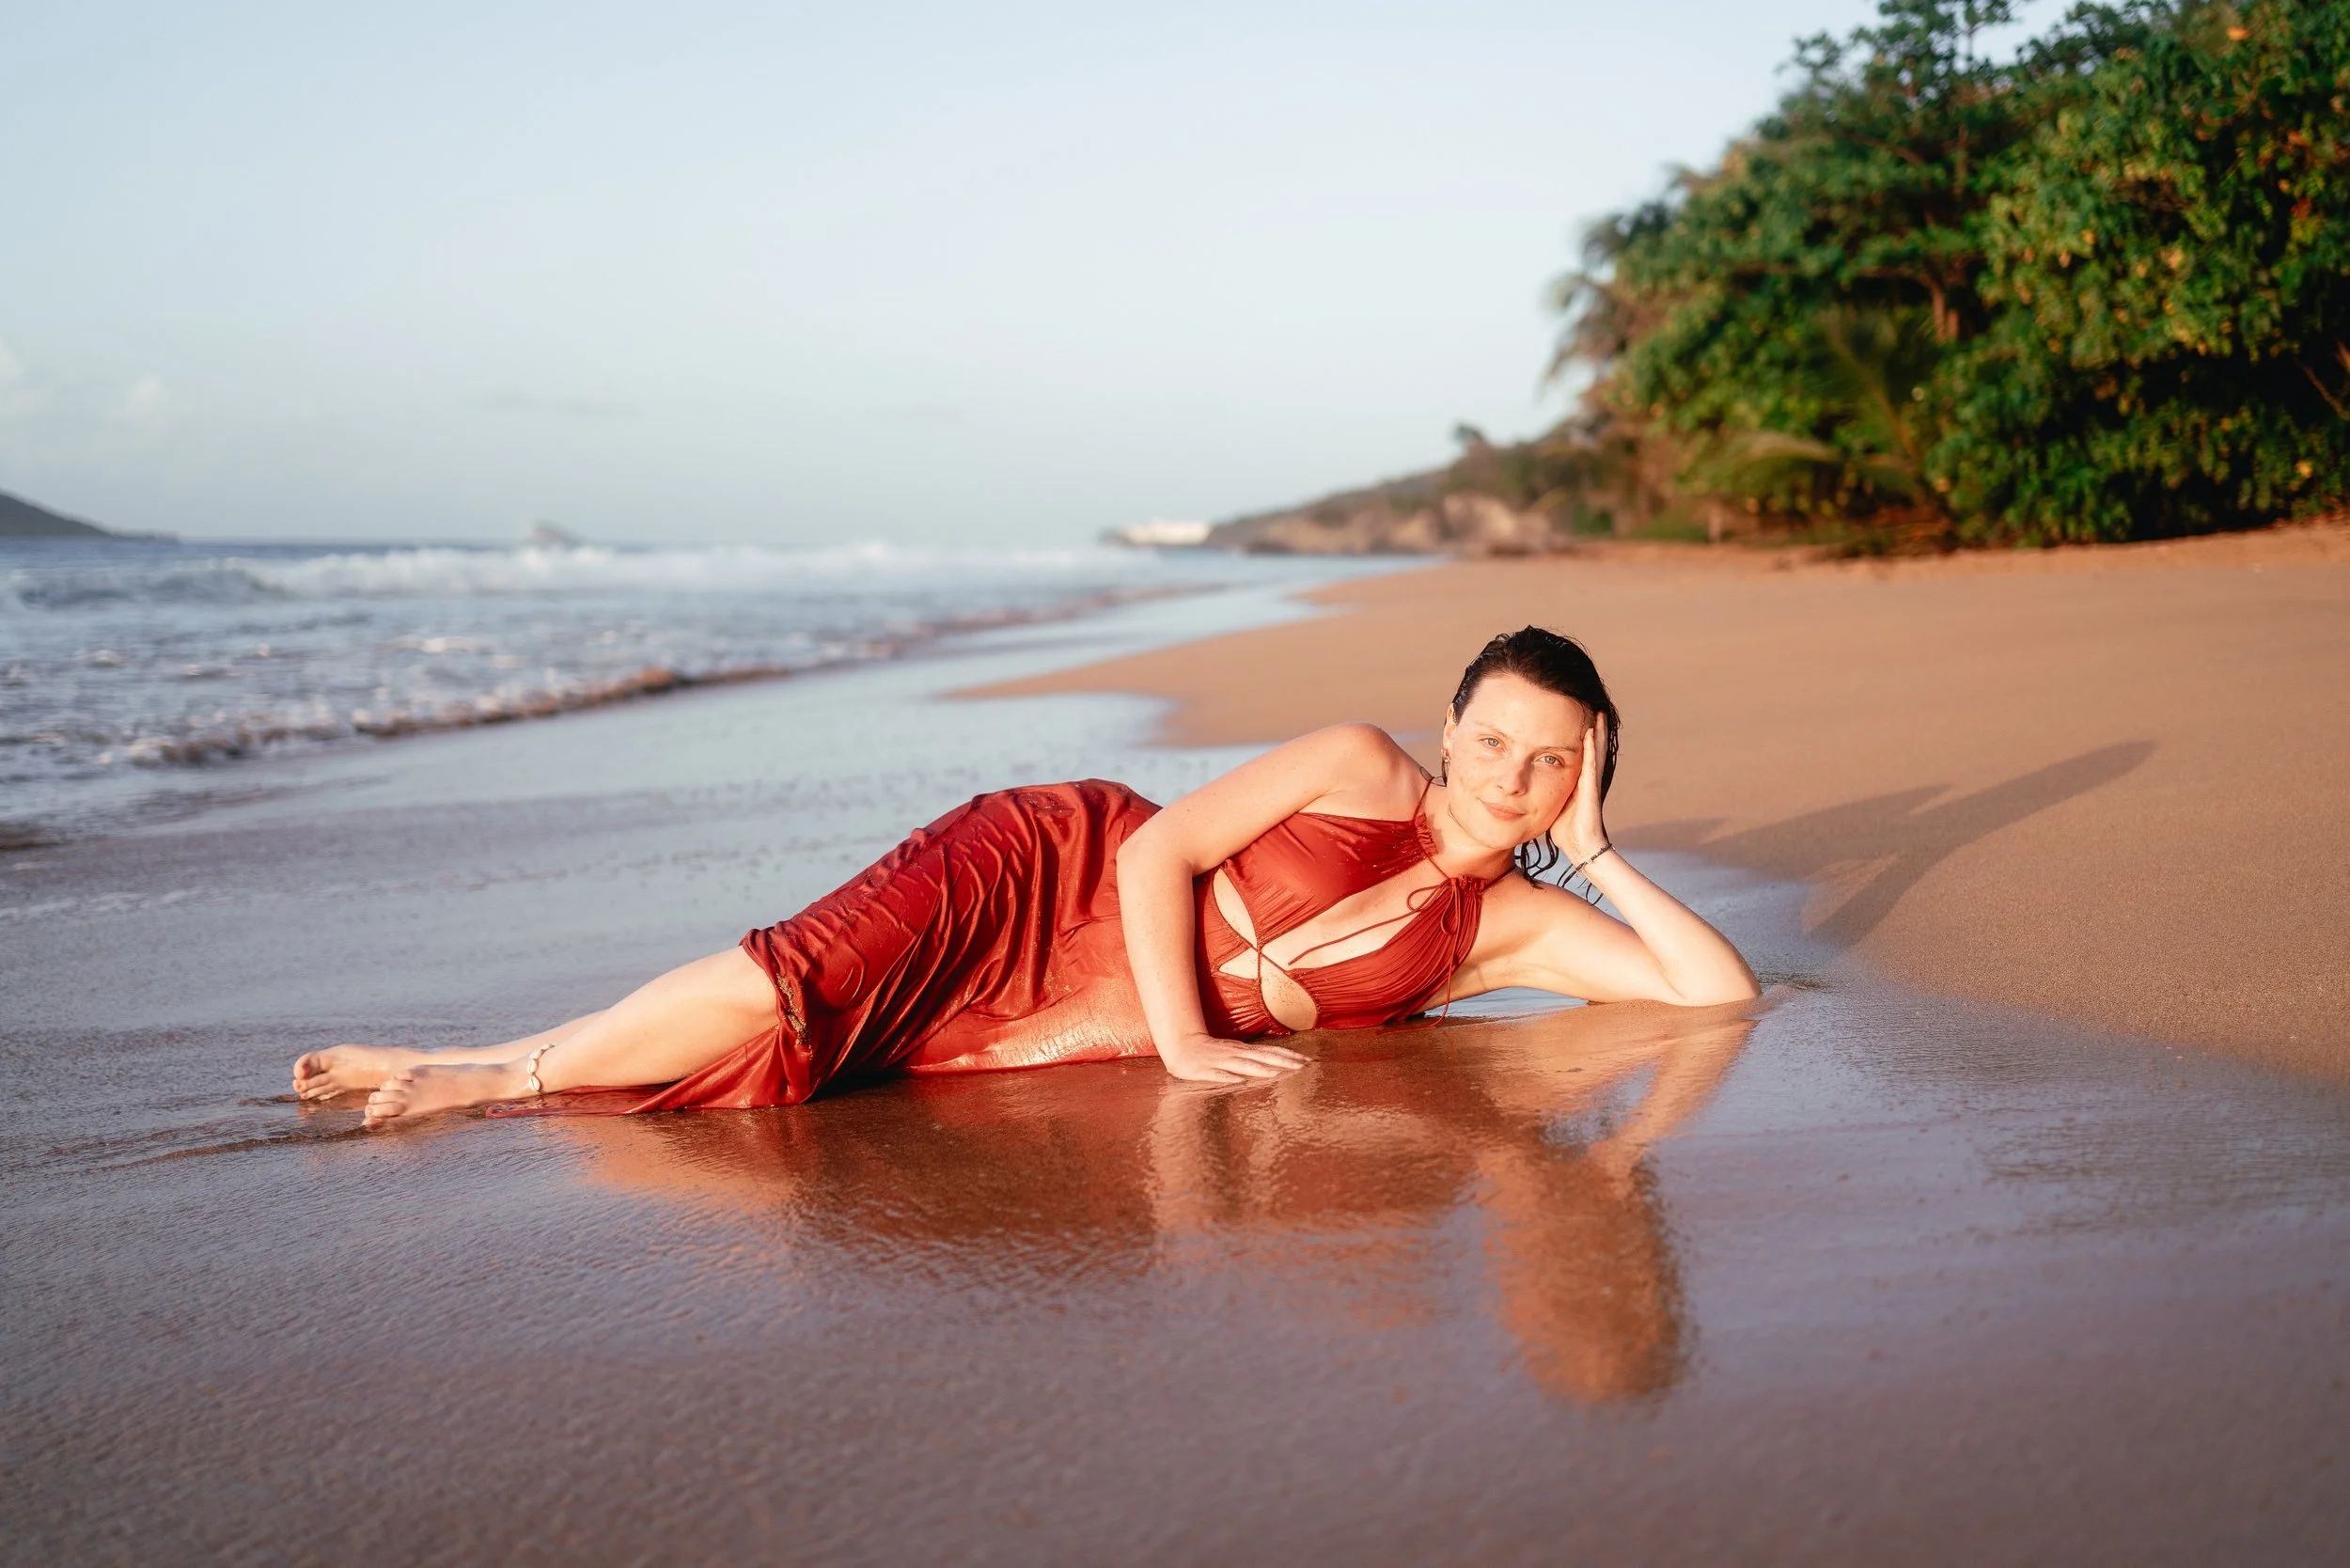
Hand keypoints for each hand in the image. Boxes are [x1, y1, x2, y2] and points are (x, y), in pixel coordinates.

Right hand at [1157, 1032, 1310, 1083]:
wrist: (1180, 1045)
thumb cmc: (1210, 1052)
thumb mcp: (1233, 1052)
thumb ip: (1251, 1058)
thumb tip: (1274, 1062)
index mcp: (1242, 1050)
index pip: (1270, 1052)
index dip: (1288, 1056)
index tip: (1307, 1061)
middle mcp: (1234, 1053)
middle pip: (1262, 1057)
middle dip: (1282, 1061)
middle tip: (1302, 1067)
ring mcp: (1220, 1061)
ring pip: (1242, 1064)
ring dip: (1259, 1069)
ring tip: (1276, 1073)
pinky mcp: (1204, 1070)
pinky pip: (1218, 1074)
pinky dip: (1229, 1077)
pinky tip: (1239, 1081)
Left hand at [1559, 711, 1610, 864]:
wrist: (1580, 847)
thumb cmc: (1566, 830)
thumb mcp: (1554, 804)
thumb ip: (1547, 792)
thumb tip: (1529, 785)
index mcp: (1579, 781)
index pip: (1582, 753)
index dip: (1584, 737)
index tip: (1580, 718)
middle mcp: (1588, 779)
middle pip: (1593, 748)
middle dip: (1594, 728)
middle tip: (1595, 707)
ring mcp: (1592, 784)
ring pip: (1596, 752)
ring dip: (1597, 732)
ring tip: (1598, 713)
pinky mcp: (1591, 790)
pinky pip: (1591, 765)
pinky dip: (1591, 749)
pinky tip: (1591, 733)